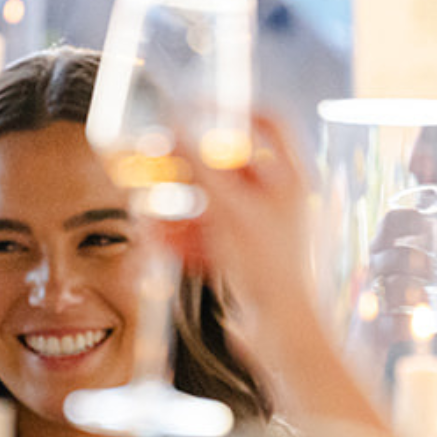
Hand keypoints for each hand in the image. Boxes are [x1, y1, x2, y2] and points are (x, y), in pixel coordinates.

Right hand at [165, 115, 321, 361]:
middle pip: (226, 164)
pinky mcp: (240, 257)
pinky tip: (156, 236)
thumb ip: (200, 166)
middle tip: (149, 156)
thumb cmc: (270, 270)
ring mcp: (258, 229)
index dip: (228, 107)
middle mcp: (278, 199)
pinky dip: (180, 234)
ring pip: (209, 202)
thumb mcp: (229, 210)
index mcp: (291, 177)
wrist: (280, 332)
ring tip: (145, 204)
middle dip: (184, 164)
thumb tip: (176, 125)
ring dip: (175, 202)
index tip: (190, 104)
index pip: (266, 121)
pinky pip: (205, 234)